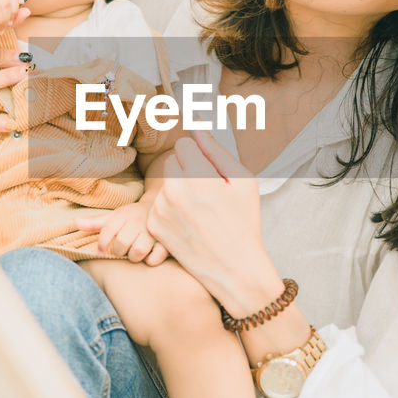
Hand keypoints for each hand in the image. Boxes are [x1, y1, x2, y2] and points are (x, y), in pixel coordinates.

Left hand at [75, 202, 167, 265]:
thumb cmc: (131, 217)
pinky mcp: (165, 242)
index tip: (100, 251)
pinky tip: (148, 256)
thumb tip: (74, 222)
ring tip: (134, 253)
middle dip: (118, 250)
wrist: (159, 209)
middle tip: (121, 250)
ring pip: (137, 252)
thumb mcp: (113, 217)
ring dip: (133, 256)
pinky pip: (155, 258)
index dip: (101, 244)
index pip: (108, 230)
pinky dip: (150, 260)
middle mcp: (138, 222)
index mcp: (124, 215)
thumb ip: (95, 223)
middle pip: (121, 243)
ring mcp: (152, 232)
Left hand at [145, 133, 280, 311]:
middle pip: (172, 161)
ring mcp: (160, 209)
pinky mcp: (154, 225)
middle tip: (208, 192)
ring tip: (201, 211)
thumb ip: (218, 151)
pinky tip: (190, 223)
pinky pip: (159, 203)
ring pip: (165, 182)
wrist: (233, 268)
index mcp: (196, 175)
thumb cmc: (243, 222)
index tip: (211, 170)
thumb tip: (198, 130)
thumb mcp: (243, 181)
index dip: (200, 155)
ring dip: (179, 189)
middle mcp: (173, 190)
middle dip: (188, 170)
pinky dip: (171, 208)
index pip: (185, 144)